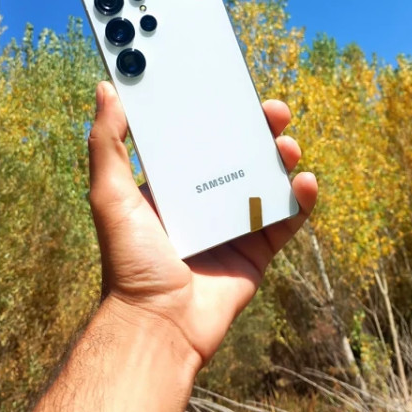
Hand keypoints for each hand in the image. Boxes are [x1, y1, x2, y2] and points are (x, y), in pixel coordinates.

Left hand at [88, 81, 317, 368]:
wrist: (159, 323)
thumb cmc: (129, 261)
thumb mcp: (110, 195)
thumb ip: (107, 144)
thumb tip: (106, 89)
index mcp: (173, 184)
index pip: (199, 138)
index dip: (218, 112)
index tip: (231, 88)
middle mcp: (204, 199)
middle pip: (240, 154)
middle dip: (259, 129)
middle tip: (273, 111)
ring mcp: (234, 224)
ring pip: (268, 180)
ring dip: (283, 157)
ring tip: (288, 146)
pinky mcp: (257, 249)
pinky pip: (286, 219)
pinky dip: (301, 200)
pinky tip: (305, 183)